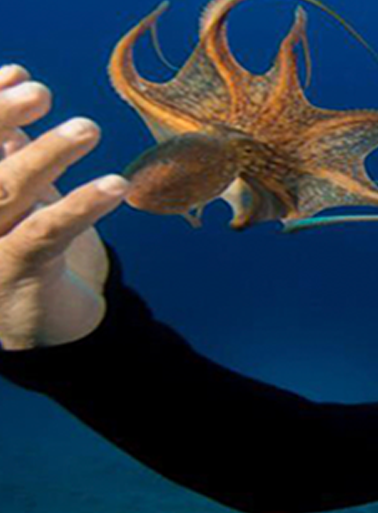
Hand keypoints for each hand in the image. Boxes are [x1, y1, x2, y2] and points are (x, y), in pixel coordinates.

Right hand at [0, 64, 129, 350]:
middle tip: (42, 92)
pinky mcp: (15, 274)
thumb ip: (10, 148)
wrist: (34, 323)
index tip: (18, 73)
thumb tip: (16, 86)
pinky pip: (46, 232)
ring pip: (6, 190)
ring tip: (88, 127)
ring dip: (48, 154)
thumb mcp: (16, 192)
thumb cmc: (23, 243)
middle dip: (0, 117)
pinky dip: (81, 204)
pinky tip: (115, 185)